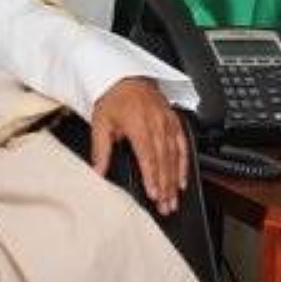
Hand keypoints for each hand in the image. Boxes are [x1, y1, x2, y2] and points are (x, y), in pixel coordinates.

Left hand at [90, 77, 188, 215]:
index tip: (154, 194)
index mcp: (138, 125)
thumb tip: (97, 171)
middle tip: (166, 206)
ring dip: (175, 180)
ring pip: (174, 156)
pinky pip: (183, 145)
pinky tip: (182, 179)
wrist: (124, 76)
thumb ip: (100, 149)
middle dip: (166, 186)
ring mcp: (167, 122)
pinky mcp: (173, 120)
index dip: (152, 178)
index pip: (148, 157)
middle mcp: (156, 124)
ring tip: (174, 199)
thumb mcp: (100, 122)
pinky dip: (184, 164)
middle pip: (163, 160)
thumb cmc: (112, 97)